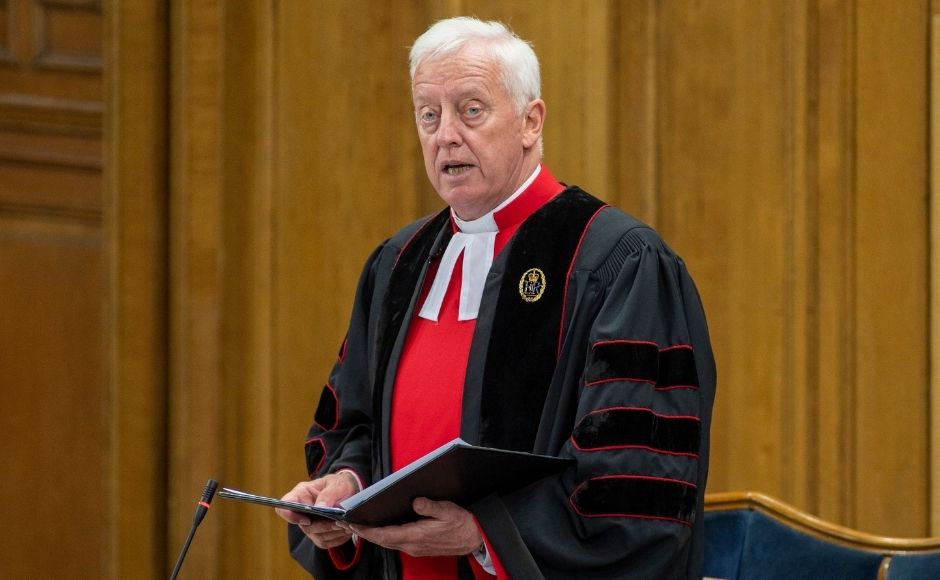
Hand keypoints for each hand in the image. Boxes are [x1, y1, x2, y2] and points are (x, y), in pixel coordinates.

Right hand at [276, 472, 358, 548]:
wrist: (351, 492)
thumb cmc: (340, 485)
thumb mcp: (338, 484)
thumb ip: (328, 494)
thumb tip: (320, 507)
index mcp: (301, 494)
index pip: (285, 506)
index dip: (290, 515)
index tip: (307, 519)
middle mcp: (302, 511)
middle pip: (304, 526)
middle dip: (322, 525)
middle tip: (338, 521)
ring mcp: (309, 525)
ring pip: (316, 536)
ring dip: (332, 532)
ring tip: (345, 524)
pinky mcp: (319, 535)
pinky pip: (325, 542)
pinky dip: (337, 537)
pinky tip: (346, 529)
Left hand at [345, 498, 482, 556]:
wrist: (475, 538)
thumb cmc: (462, 523)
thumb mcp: (448, 510)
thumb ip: (430, 507)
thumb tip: (415, 501)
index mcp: (417, 536)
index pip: (385, 534)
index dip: (367, 530)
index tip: (352, 524)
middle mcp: (413, 545)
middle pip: (382, 540)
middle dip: (364, 532)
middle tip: (346, 523)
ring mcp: (415, 548)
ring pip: (388, 543)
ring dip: (372, 535)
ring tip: (358, 524)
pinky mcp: (419, 547)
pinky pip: (396, 543)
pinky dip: (383, 536)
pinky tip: (379, 528)